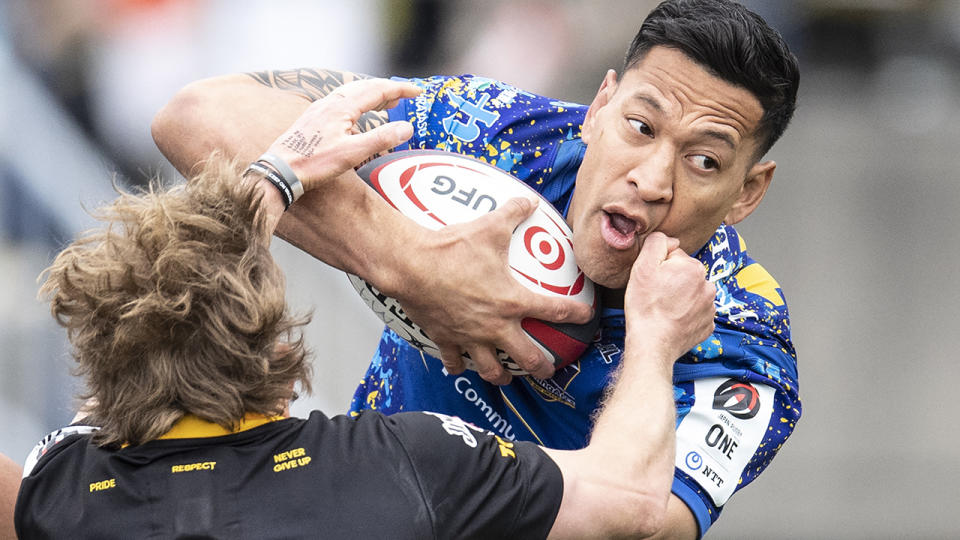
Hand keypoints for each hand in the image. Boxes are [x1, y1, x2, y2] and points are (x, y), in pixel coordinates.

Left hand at [266, 78, 421, 189]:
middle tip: (405, 96)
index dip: (399, 90)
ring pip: (350, 93)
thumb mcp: (352, 153)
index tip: (418, 92)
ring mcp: (319, 110)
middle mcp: (330, 103)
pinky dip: (356, 102)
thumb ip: (381, 139)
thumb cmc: (313, 163)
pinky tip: (354, 115)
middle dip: (387, 89)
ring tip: (384, 103)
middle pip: (364, 87)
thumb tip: (407, 127)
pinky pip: (339, 101)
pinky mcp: (312, 119)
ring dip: (371, 94)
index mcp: (342, 107)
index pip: (377, 90)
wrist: (279, 170)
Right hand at [396, 197, 594, 384]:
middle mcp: (495, 326)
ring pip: (491, 369)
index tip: (586, 316)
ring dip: (501, 375)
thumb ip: (513, 213)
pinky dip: (458, 366)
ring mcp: (470, 336)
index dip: (575, 313)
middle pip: (527, 356)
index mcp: (512, 300)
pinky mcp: (445, 339)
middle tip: (549, 370)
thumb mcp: (490, 226)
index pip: (555, 310)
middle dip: (543, 366)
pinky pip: (454, 360)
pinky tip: (459, 367)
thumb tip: (529, 200)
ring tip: (505, 377)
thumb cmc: (453, 248)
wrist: (413, 265)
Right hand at [623, 232, 715, 362]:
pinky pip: (696, 312)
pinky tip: (672, 319)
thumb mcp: (642, 266)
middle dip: (671, 281)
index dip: (659, 267)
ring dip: (680, 297)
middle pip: (685, 275)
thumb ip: (657, 243)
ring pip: (691, 293)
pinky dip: (685, 314)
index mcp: (693, 268)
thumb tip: (670, 240)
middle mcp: (708, 285)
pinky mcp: (708, 324)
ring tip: (664, 309)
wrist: (652, 343)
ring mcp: (710, 307)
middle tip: (656, 295)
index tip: (652, 281)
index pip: (674, 257)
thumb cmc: (645, 307)